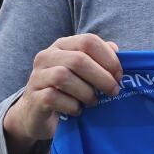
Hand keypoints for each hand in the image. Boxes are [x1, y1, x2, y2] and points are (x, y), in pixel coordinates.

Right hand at [3, 34, 122, 149]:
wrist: (36, 113)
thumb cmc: (67, 90)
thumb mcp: (82, 72)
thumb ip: (98, 58)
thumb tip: (115, 49)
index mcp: (62, 45)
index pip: (88, 40)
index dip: (108, 58)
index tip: (119, 75)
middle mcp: (46, 56)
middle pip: (78, 59)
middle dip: (102, 77)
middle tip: (113, 91)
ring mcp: (37, 76)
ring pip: (63, 77)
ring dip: (86, 92)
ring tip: (93, 102)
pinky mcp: (34, 97)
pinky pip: (53, 97)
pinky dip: (72, 106)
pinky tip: (78, 110)